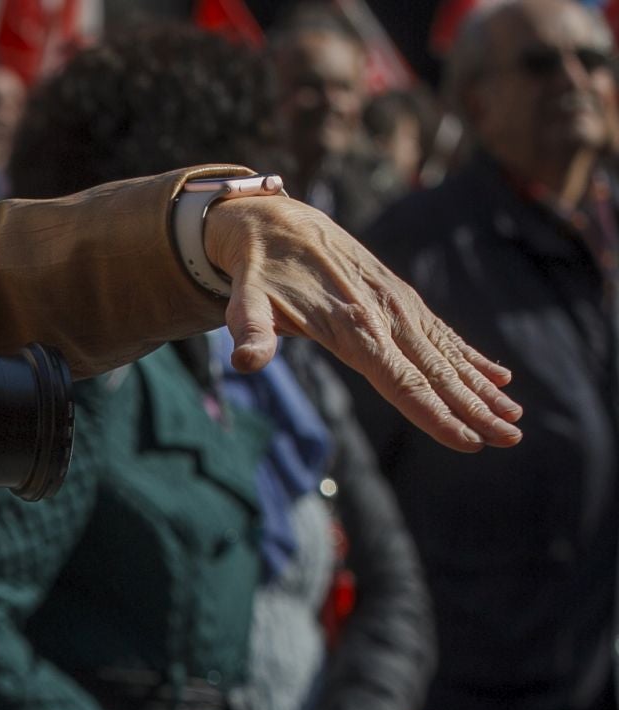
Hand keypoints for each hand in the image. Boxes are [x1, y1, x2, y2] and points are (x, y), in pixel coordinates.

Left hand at [205, 196, 522, 452]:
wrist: (276, 221)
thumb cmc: (257, 271)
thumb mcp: (245, 300)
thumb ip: (251, 332)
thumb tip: (244, 362)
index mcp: (351, 326)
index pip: (402, 381)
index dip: (435, 414)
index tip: (467, 440)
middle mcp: (383, 316)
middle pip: (435, 373)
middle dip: (474, 408)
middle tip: (510, 439)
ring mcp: (396, 305)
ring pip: (446, 354)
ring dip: (481, 387)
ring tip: (514, 417)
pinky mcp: (399, 298)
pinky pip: (441, 332)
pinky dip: (470, 357)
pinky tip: (499, 377)